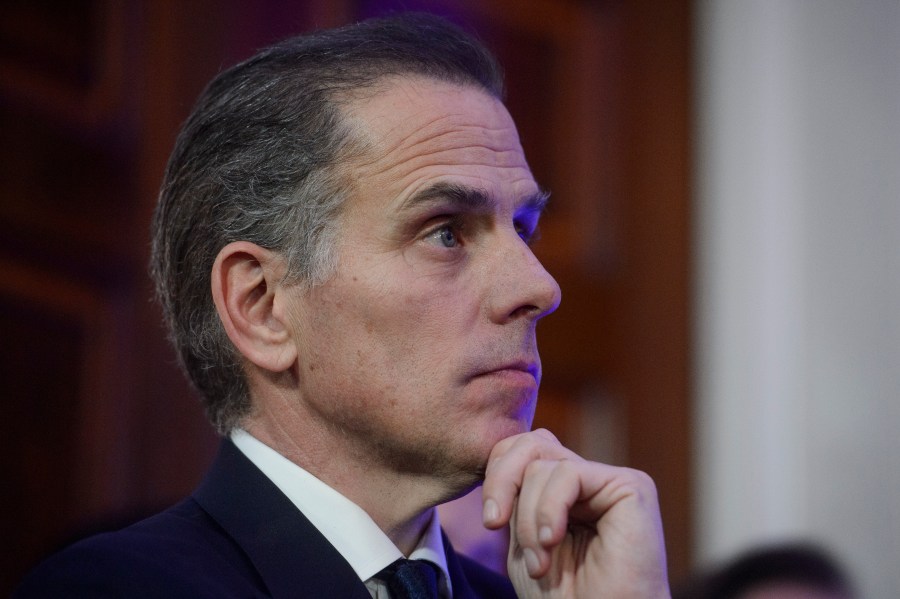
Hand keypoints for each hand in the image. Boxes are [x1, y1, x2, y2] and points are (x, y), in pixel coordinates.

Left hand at [481, 429, 669, 597]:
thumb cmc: (564, 596)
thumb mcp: (524, 537)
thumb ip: (516, 495)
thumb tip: (502, 455)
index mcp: (562, 489)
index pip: (521, 449)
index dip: (497, 474)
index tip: (490, 522)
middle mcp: (588, 479)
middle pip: (530, 444)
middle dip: (501, 482)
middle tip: (493, 524)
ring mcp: (610, 480)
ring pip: (543, 465)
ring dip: (528, 518)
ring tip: (539, 560)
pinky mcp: (631, 485)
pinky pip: (568, 474)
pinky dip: (549, 509)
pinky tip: (553, 540)